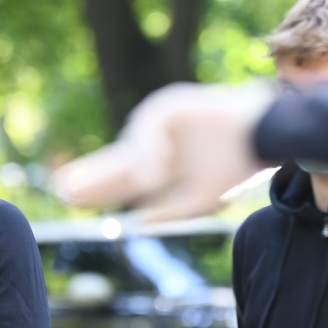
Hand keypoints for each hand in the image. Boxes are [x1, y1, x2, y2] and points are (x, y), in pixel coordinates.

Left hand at [53, 82, 274, 221]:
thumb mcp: (199, 200)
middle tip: (61, 191)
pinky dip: (152, 148)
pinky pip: (151, 127)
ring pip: (132, 146)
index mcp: (159, 166)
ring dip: (133, 168)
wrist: (266, 138)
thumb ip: (168, 212)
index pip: (118, 179)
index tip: (68, 200)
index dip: (94, 189)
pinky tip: (157, 167)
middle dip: (90, 178)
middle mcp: (155, 144)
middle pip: (114, 162)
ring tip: (144, 181)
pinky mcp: (173, 105)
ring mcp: (162, 124)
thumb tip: (136, 222)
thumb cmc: (239, 167)